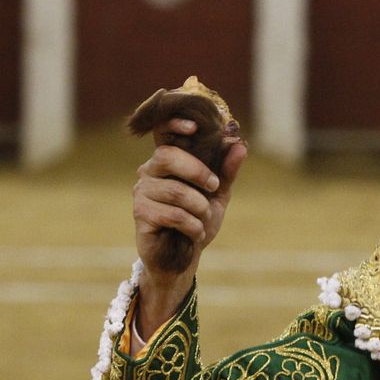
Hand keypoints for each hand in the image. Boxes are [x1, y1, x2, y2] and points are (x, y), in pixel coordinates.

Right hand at [130, 118, 247, 335]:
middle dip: (198, 172)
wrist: (185, 254)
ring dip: (199, 208)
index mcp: (169, 161)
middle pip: (168, 156)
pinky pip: (172, 214)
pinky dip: (192, 225)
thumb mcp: (218, 194)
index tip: (194, 127)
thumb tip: (239, 145)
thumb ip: (227, 171)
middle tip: (213, 188)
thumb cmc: (199, 219)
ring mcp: (142, 191)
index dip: (174, 124)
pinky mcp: (140, 213)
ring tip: (202, 220)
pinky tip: (194, 233)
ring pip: (176, 190)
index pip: (163, 133)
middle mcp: (150, 171)